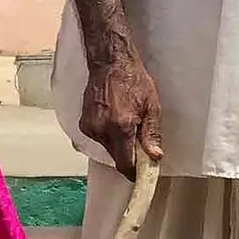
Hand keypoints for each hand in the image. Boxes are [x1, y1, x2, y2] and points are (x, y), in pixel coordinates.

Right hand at [80, 48, 162, 179]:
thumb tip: (155, 157)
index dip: (133, 173)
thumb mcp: (151, 106)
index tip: (140, 175)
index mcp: (121, 127)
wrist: (109, 63)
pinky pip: (98, 138)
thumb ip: (151, 134)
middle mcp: (102, 130)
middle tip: (139, 143)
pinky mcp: (83, 123)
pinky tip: (113, 119)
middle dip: (128, 155)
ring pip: (107, 148)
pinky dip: (107, 135)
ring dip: (117, 144)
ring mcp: (90, 127)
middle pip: (116, 157)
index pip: (125, 164)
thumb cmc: (134, 81)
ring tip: (125, 123)